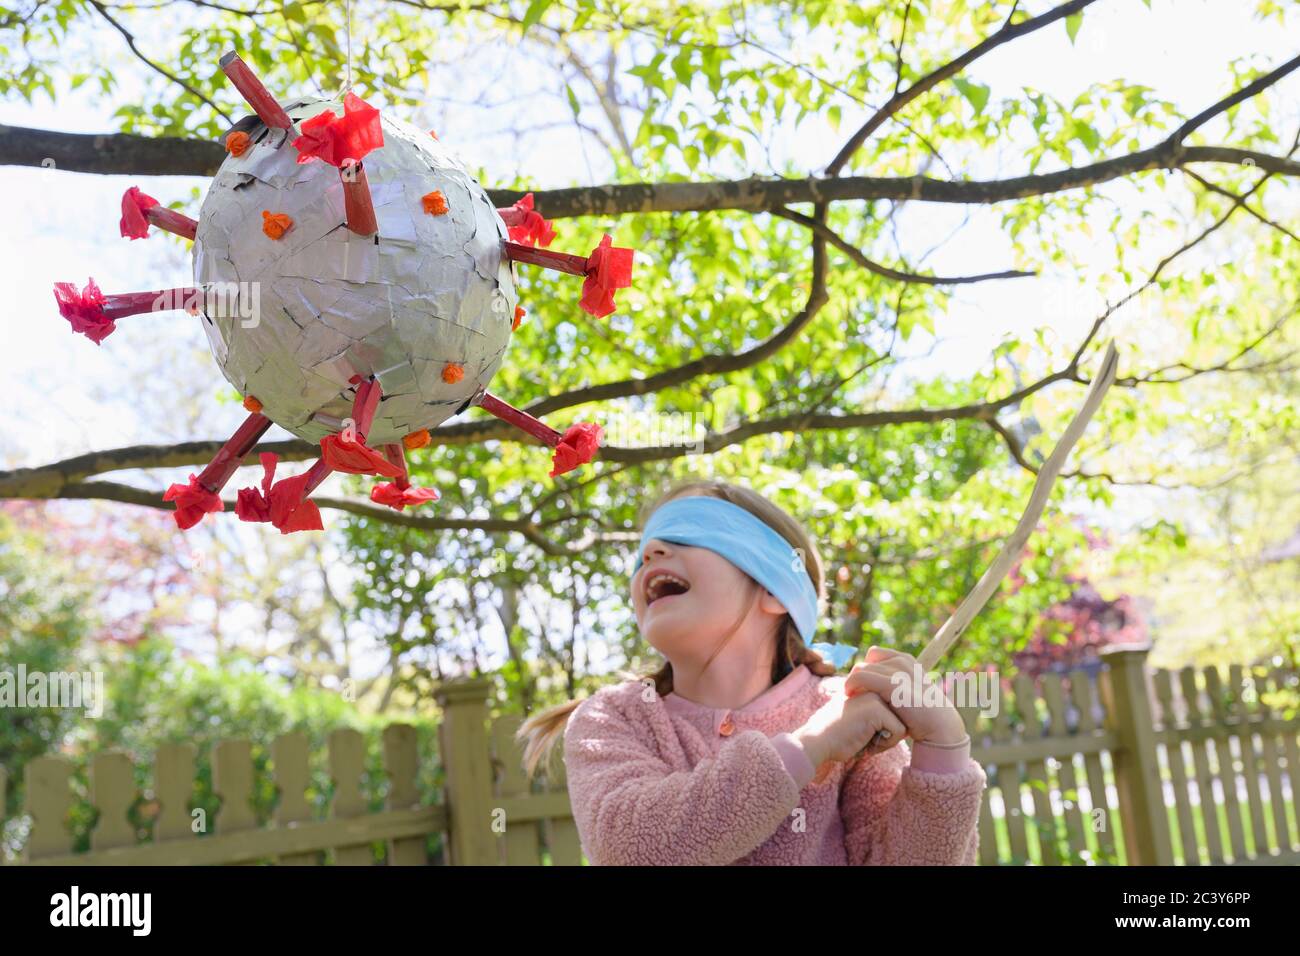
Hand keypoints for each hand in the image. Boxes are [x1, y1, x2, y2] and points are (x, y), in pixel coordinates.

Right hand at [792, 689, 906, 767]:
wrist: (817, 740)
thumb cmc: (837, 736)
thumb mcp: (861, 720)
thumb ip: (878, 715)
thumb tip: (904, 724)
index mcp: (870, 688)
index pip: (895, 712)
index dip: (885, 729)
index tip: (863, 733)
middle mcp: (874, 688)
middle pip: (901, 718)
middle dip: (887, 734)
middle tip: (863, 737)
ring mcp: (876, 695)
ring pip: (902, 725)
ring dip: (886, 740)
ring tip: (864, 738)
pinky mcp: (877, 708)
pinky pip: (899, 731)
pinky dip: (885, 743)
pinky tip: (865, 741)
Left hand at [843, 647, 966, 745]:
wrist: (938, 727)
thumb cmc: (919, 713)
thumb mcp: (907, 690)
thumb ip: (891, 680)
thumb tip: (869, 675)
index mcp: (906, 659)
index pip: (874, 654)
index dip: (865, 669)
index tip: (862, 687)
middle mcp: (902, 661)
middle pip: (865, 662)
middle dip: (857, 678)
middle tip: (855, 695)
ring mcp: (899, 671)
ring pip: (860, 668)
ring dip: (852, 683)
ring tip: (852, 698)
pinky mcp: (893, 684)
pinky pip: (860, 676)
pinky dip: (850, 685)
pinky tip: (849, 696)